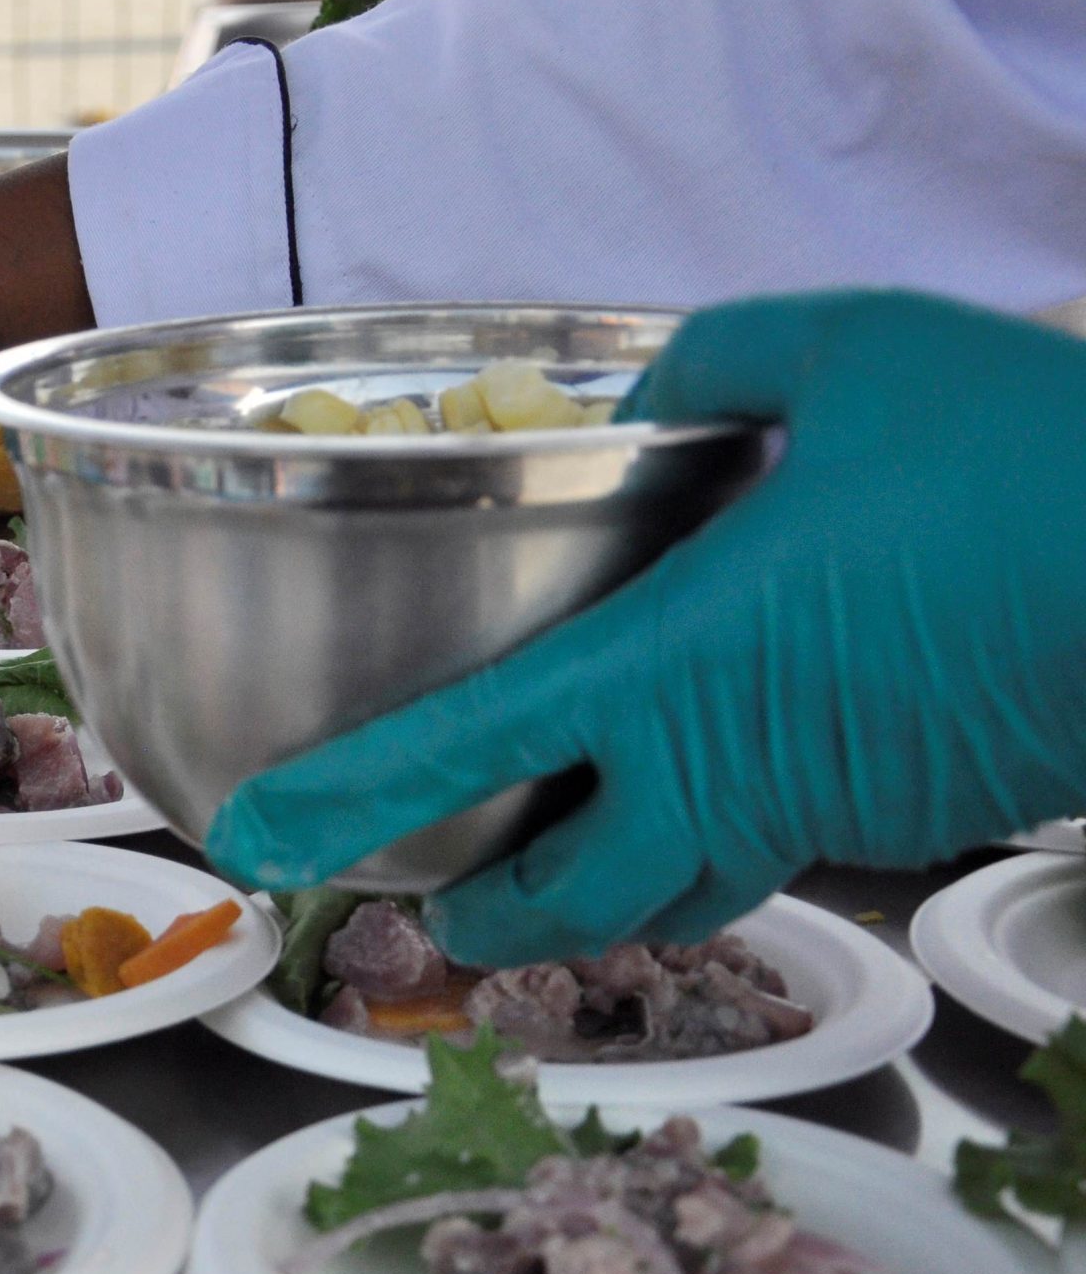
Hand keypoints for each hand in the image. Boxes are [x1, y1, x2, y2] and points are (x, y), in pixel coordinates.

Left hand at [212, 290, 1085, 965]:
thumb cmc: (1030, 456)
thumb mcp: (850, 354)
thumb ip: (722, 363)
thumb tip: (661, 379)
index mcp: (672, 659)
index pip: (463, 747)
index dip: (349, 801)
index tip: (265, 839)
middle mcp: (722, 762)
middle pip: (564, 896)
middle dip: (487, 919)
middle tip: (441, 909)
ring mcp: (818, 805)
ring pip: (673, 898)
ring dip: (596, 902)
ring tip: (550, 874)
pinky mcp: (900, 816)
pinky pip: (771, 853)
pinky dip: (712, 848)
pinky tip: (715, 792)